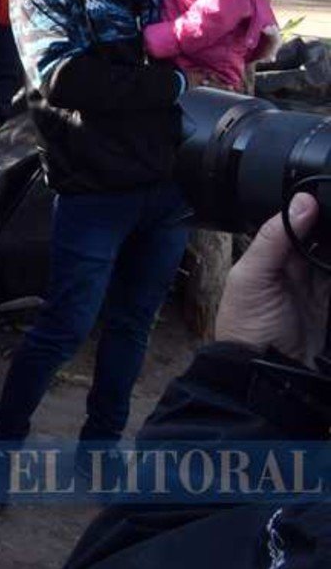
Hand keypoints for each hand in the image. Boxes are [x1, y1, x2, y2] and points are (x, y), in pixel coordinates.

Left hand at [215, 193, 330, 365]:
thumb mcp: (252, 276)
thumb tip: (303, 202)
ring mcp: (320, 282)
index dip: (318, 208)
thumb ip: (274, 239)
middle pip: (327, 234)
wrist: (262, 367)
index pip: (301, 219)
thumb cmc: (246, 321)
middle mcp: (300, 262)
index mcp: (274, 250)